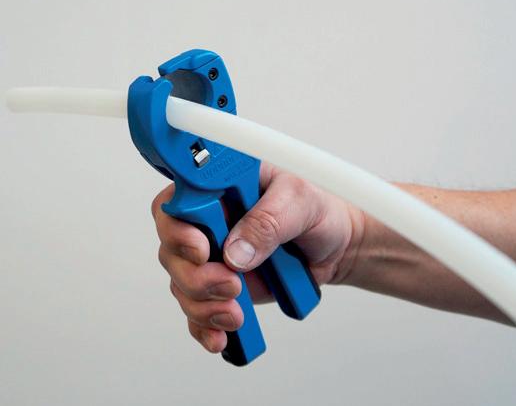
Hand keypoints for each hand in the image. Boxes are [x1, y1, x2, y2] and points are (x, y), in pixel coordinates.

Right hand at [151, 162, 365, 353]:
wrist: (338, 244)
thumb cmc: (318, 209)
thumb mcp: (300, 200)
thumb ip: (268, 220)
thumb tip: (235, 252)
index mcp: (221, 186)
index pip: (178, 201)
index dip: (179, 228)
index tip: (203, 250)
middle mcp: (210, 219)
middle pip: (172, 249)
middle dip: (195, 276)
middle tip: (231, 285)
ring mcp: (214, 254)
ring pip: (182, 283)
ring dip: (203, 305)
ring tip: (236, 312)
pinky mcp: (221, 285)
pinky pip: (198, 309)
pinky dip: (205, 326)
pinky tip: (222, 334)